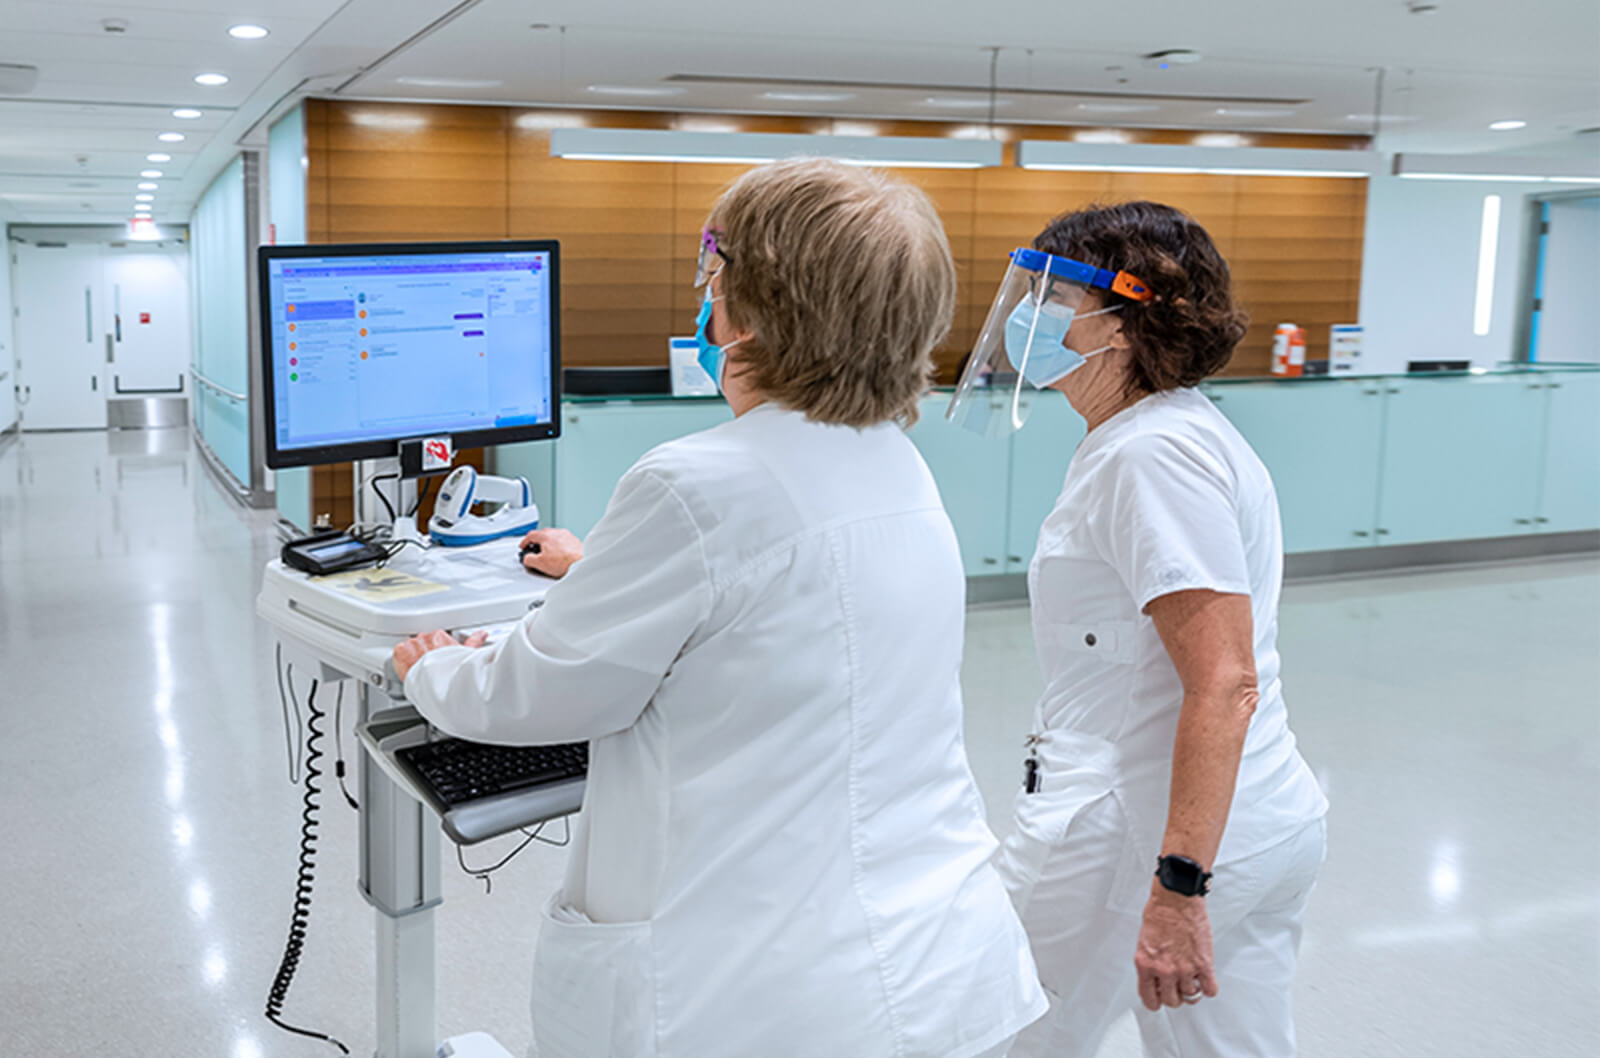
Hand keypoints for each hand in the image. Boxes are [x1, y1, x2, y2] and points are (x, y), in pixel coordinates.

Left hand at [392, 628, 487, 681]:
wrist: (437, 680)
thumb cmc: (453, 670)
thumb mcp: (467, 654)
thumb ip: (474, 642)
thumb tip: (482, 634)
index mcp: (441, 637)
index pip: (435, 640)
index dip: (435, 652)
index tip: (436, 660)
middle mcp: (426, 637)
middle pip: (422, 643)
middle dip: (424, 653)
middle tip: (427, 667)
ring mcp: (413, 644)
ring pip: (410, 648)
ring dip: (412, 657)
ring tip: (417, 669)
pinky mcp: (402, 651)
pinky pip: (398, 653)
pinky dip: (400, 660)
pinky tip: (406, 668)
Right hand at [520, 528, 582, 578]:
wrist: (581, 563)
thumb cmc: (564, 562)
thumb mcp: (539, 563)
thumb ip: (529, 559)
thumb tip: (527, 559)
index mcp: (546, 535)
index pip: (531, 535)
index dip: (524, 542)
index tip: (523, 546)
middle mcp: (557, 533)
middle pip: (542, 534)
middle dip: (537, 541)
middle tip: (534, 549)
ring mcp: (567, 536)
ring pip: (553, 537)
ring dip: (548, 543)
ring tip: (547, 554)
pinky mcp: (574, 541)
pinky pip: (563, 541)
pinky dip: (558, 546)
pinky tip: (559, 555)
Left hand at [1134, 886, 1217, 1010]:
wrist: (1176, 898)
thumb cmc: (1159, 912)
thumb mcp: (1144, 941)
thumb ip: (1150, 962)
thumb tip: (1157, 977)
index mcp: (1145, 964)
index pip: (1149, 998)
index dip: (1156, 1001)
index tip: (1160, 998)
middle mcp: (1164, 970)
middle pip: (1172, 1001)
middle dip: (1175, 995)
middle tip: (1178, 987)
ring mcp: (1184, 969)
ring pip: (1191, 997)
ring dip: (1192, 989)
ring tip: (1192, 978)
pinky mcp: (1203, 964)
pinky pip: (1210, 989)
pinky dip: (1209, 987)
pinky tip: (1205, 979)